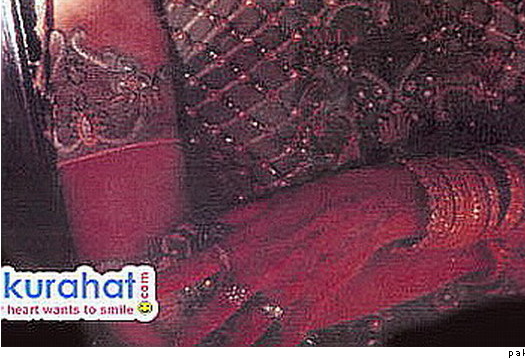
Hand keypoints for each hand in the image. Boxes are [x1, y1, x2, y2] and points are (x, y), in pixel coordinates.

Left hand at [156, 165, 426, 344]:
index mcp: (244, 242)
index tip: (146, 294)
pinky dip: (274, 352)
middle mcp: (256, 271)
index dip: (168, 283)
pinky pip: (285, 340)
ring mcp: (282, 292)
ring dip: (223, 350)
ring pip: (242, 335)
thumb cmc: (317, 198)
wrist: (360, 208)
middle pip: (213, 312)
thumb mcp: (273, 202)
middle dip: (188, 334)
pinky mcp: (309, 305)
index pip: (195, 267)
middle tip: (170, 348)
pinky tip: (265, 358)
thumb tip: (221, 221)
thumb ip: (243, 216)